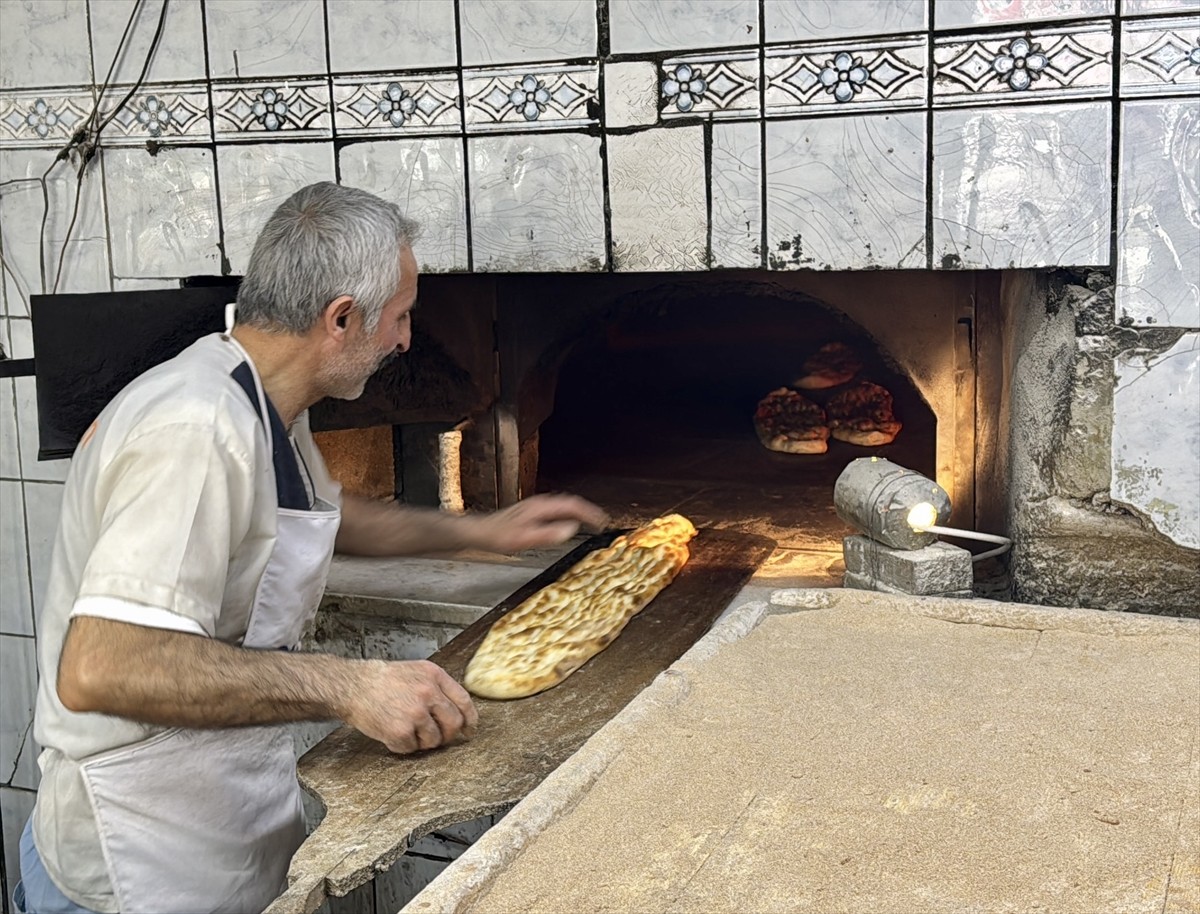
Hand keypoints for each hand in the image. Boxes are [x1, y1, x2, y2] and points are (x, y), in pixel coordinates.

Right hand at [346, 660, 477, 753]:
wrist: (353, 686)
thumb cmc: (382, 680)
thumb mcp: (416, 671)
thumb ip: (437, 687)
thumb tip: (457, 710)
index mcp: (434, 676)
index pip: (464, 701)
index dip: (470, 719)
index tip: (469, 730)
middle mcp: (428, 693)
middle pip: (453, 724)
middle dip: (447, 735)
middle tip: (437, 737)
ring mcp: (415, 712)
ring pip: (434, 740)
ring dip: (423, 741)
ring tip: (407, 729)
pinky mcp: (401, 731)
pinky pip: (412, 748)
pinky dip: (403, 746)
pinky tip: (392, 732)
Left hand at [471, 493, 608, 552]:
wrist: (478, 532)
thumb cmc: (498, 536)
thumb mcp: (524, 539)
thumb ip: (548, 534)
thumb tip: (571, 529)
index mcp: (541, 507)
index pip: (572, 505)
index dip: (590, 512)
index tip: (603, 521)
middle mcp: (539, 503)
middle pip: (570, 502)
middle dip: (588, 511)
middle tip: (601, 521)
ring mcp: (534, 506)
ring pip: (563, 504)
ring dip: (578, 512)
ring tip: (589, 521)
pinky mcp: (530, 512)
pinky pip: (556, 509)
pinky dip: (568, 514)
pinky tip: (566, 523)